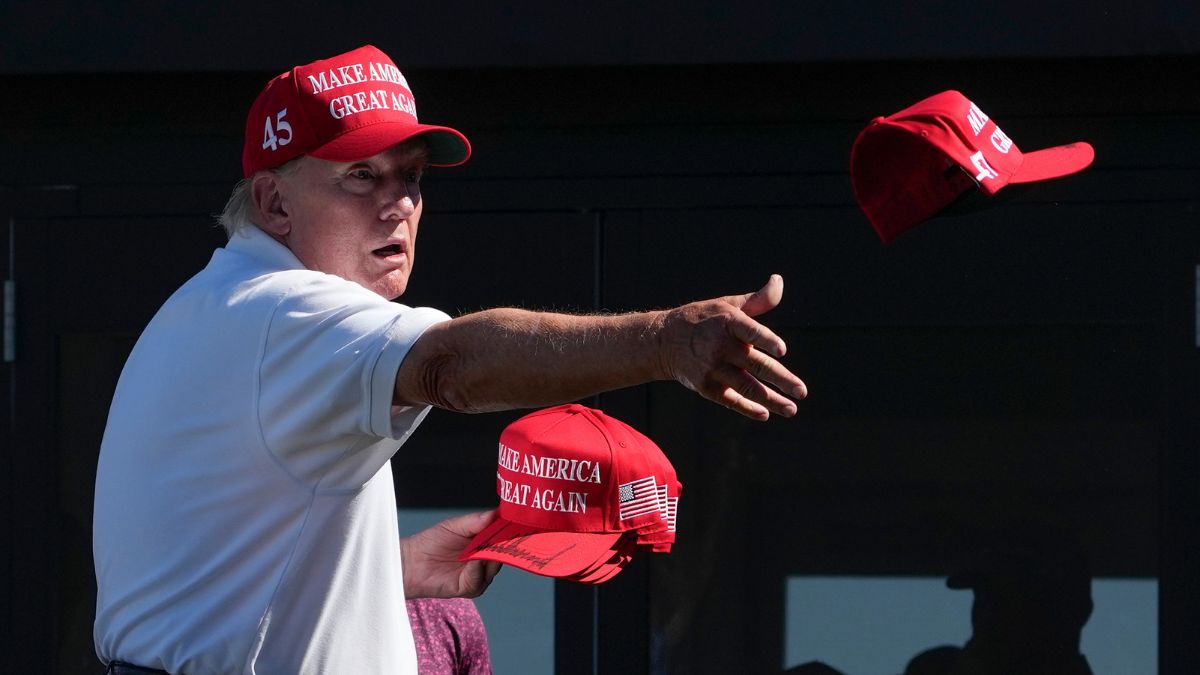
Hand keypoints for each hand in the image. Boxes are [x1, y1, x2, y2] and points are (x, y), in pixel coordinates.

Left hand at [400, 510, 502, 598]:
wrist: (411, 562)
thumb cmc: (431, 542)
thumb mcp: (455, 525)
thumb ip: (476, 520)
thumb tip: (496, 513)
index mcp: (483, 543)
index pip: (502, 537)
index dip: (509, 531)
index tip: (515, 523)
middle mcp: (484, 560)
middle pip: (503, 553)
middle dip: (504, 545)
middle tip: (506, 535)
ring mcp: (478, 574)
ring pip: (494, 567)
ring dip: (491, 557)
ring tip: (484, 547)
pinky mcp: (469, 587)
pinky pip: (480, 579)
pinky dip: (478, 569)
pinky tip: (473, 560)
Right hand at [658, 274, 806, 420]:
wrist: (664, 341)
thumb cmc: (705, 319)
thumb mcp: (728, 305)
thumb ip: (758, 300)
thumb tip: (778, 280)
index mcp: (729, 323)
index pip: (751, 332)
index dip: (766, 340)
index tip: (782, 351)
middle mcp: (720, 347)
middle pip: (756, 365)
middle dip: (781, 379)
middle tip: (802, 391)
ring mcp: (712, 369)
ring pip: (747, 387)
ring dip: (771, 400)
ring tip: (792, 409)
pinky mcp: (706, 387)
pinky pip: (731, 400)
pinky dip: (748, 409)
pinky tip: (765, 414)